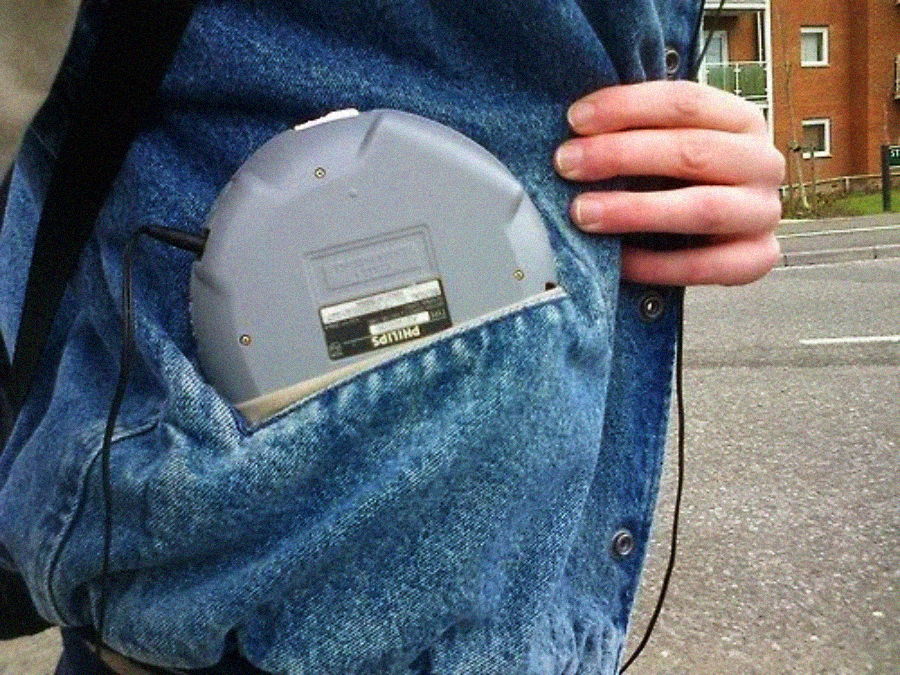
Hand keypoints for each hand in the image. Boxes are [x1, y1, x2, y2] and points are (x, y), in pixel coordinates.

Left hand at [553, 80, 784, 285]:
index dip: (627, 107)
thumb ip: (638, 131)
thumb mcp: (668, 144)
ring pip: (702, 208)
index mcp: (741, 121)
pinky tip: (616, 261)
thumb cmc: (685, 180)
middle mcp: (761, 163)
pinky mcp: (758, 258)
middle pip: (692, 152)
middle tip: (567, 164)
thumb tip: (574, 125)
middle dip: (621, 156)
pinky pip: (704, 266)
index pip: (686, 102)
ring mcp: (763, 212)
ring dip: (635, 211)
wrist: (725, 233)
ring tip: (583, 212)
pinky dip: (655, 265)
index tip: (575, 119)